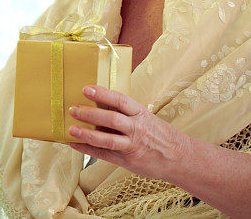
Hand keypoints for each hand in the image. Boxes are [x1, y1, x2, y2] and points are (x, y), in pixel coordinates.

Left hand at [68, 85, 191, 179]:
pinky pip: (104, 155)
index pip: (120, 100)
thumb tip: (96, 106)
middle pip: (111, 119)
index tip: (86, 89)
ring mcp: (132, 145)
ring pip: (107, 140)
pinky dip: (87, 149)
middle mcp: (137, 128)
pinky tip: (73, 144)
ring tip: (71, 129)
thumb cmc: (159, 134)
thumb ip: (125, 114)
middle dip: (90, 114)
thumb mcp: (146, 118)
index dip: (102, 94)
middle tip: (73, 109)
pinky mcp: (128, 160)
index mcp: (140, 113)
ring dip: (86, 134)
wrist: (180, 158)